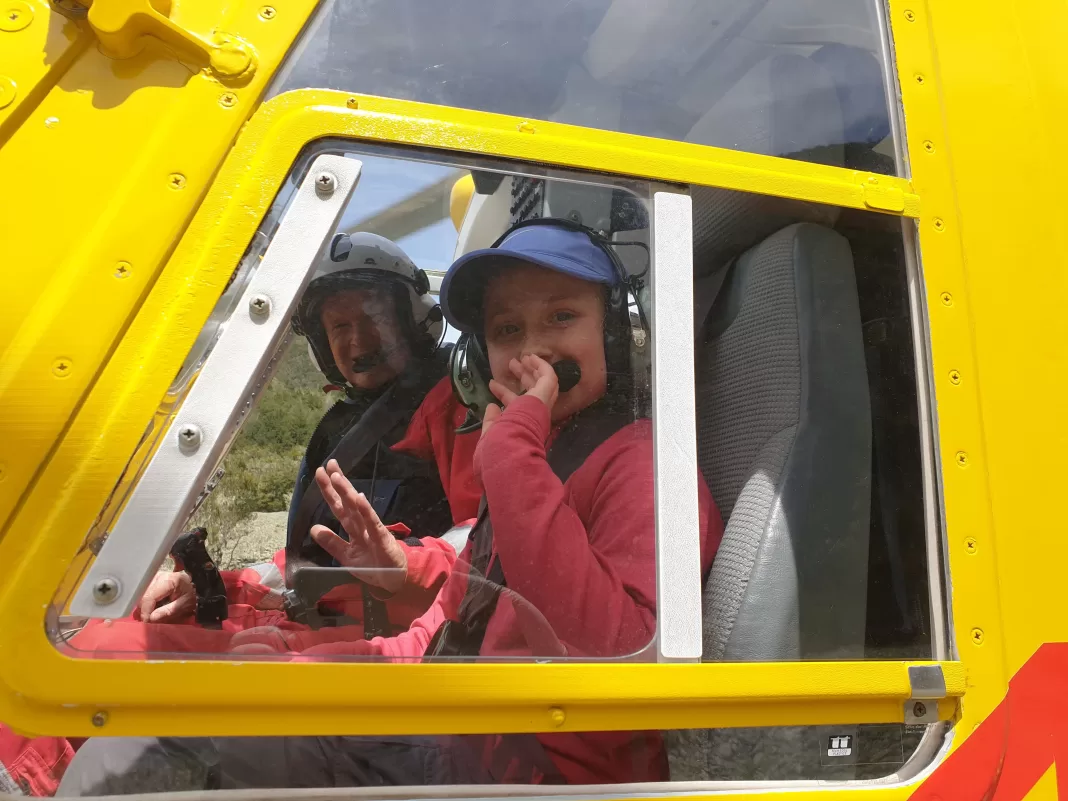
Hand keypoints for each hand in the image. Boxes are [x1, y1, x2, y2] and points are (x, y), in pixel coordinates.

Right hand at [136, 571, 194, 622]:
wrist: (197, 587)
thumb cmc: (192, 596)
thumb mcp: (184, 605)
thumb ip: (168, 611)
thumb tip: (151, 618)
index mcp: (170, 580)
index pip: (149, 596)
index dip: (145, 611)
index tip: (147, 621)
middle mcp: (160, 575)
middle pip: (143, 594)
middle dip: (144, 609)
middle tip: (149, 620)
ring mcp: (156, 577)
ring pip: (142, 593)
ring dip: (144, 606)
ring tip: (150, 615)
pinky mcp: (154, 580)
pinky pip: (145, 592)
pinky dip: (146, 602)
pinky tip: (151, 608)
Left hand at [311, 460, 407, 593]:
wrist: (394, 580)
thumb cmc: (372, 565)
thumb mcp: (346, 555)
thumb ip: (332, 542)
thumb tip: (313, 528)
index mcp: (353, 527)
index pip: (339, 506)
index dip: (329, 490)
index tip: (321, 472)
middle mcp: (362, 524)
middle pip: (347, 501)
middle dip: (338, 483)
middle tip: (329, 465)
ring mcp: (372, 529)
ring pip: (357, 509)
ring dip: (347, 493)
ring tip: (337, 478)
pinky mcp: (382, 538)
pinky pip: (372, 523)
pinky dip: (366, 511)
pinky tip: (359, 498)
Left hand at [484, 354, 558, 434]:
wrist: (515, 444)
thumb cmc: (501, 441)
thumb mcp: (492, 431)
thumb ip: (492, 420)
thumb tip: (492, 407)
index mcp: (524, 424)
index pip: (515, 405)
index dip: (504, 393)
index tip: (492, 384)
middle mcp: (536, 415)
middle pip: (533, 391)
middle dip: (524, 377)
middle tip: (513, 364)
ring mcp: (542, 404)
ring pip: (542, 383)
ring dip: (532, 369)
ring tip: (523, 357)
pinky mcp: (546, 394)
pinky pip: (548, 377)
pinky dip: (542, 366)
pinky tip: (532, 357)